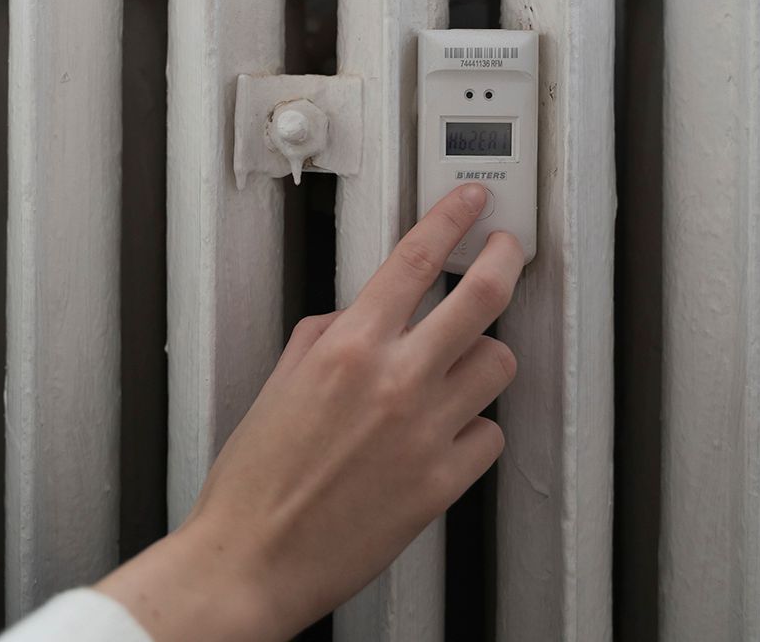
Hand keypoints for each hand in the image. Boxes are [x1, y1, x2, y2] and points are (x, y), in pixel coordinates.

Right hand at [97, 183, 524, 641]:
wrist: (253, 558)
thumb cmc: (256, 481)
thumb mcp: (280, 381)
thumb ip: (327, 336)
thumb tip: (360, 315)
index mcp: (346, 348)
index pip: (415, 259)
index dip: (451, 219)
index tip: (470, 203)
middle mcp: (394, 380)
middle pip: (482, 296)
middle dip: (503, 259)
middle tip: (506, 249)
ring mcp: (426, 431)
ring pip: (498, 363)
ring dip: (485, 355)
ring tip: (464, 361)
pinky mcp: (443, 482)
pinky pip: (489, 434)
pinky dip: (475, 427)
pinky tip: (448, 431)